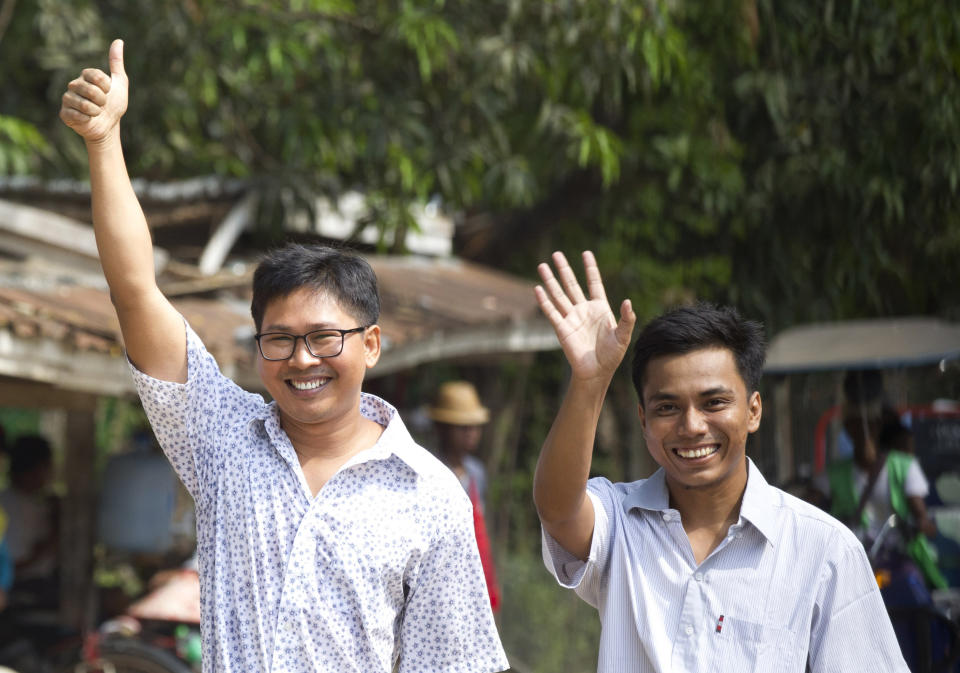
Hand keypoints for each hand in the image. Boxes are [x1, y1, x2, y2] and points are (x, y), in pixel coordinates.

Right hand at [59, 39, 127, 143]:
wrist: (109, 126)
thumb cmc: (114, 104)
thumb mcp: (120, 83)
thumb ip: (116, 63)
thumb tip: (119, 40)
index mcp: (86, 76)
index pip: (96, 75)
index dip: (106, 87)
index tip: (109, 92)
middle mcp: (74, 85)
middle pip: (89, 89)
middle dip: (102, 100)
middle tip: (103, 104)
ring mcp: (67, 99)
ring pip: (83, 104)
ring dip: (96, 111)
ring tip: (96, 113)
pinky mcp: (64, 113)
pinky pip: (75, 115)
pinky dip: (87, 119)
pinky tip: (88, 120)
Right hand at [535, 250, 635, 381]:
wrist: (596, 372)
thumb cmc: (612, 355)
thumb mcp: (623, 336)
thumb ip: (627, 318)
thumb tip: (628, 301)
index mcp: (600, 308)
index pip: (594, 283)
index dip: (590, 268)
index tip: (586, 253)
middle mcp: (583, 310)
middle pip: (572, 285)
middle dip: (564, 269)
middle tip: (556, 254)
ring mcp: (571, 318)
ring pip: (558, 295)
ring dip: (550, 281)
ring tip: (542, 265)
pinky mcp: (561, 329)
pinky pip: (551, 312)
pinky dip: (544, 301)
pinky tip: (537, 289)